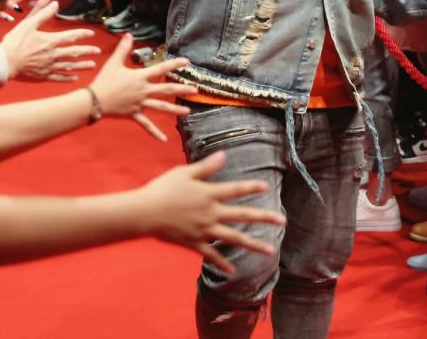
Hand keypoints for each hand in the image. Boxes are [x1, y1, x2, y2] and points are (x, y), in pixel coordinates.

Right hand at [1, 0, 100, 81]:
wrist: (4, 62)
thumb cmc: (14, 42)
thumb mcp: (28, 24)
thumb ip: (43, 14)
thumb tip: (55, 2)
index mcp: (51, 41)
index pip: (71, 36)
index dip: (83, 34)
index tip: (91, 33)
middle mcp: (53, 54)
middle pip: (74, 52)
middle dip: (87, 51)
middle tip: (98, 51)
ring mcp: (49, 66)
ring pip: (70, 65)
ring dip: (82, 65)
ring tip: (92, 65)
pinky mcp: (43, 75)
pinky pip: (58, 77)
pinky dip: (68, 77)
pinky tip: (75, 77)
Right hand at [88, 33, 195, 140]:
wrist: (94, 100)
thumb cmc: (104, 81)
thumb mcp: (114, 62)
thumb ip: (123, 49)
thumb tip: (128, 34)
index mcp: (140, 77)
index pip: (161, 69)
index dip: (174, 64)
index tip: (187, 62)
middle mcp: (143, 91)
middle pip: (166, 90)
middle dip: (182, 90)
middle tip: (195, 90)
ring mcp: (140, 104)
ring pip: (161, 107)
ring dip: (175, 110)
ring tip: (188, 112)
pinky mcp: (135, 115)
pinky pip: (146, 125)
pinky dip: (154, 132)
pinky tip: (164, 140)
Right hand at [141, 151, 284, 271]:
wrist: (144, 213)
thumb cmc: (162, 189)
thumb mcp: (184, 173)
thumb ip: (206, 167)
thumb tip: (224, 155)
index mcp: (208, 194)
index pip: (234, 190)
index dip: (250, 187)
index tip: (265, 187)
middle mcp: (210, 213)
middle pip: (241, 215)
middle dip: (263, 218)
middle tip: (282, 221)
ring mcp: (203, 230)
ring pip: (233, 238)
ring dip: (253, 244)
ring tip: (270, 251)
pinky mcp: (193, 243)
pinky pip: (211, 255)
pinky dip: (222, 262)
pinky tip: (233, 270)